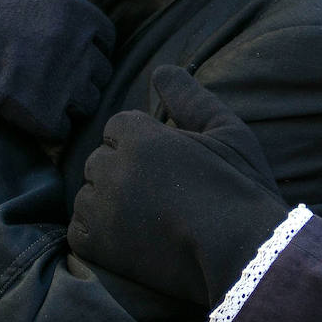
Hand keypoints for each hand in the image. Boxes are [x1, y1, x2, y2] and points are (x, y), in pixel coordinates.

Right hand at [0, 0, 114, 139]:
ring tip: (31, 94)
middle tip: (40, 78)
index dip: (82, 53)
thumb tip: (105, 43)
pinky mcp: (40, 111)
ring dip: (63, 106)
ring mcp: (60, 79)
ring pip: (86, 105)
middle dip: (74, 81)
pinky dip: (43, 128)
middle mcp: (76, 43)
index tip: (54, 55)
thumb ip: (73, 18)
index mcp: (79, 12)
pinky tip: (20, 111)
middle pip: (99, 77)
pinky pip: (60, 130)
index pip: (106, 44)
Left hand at [72, 65, 289, 308]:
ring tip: (148, 218)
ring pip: (87, 195)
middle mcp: (113, 169)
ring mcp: (102, 209)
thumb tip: (160, 69)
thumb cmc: (240, 188)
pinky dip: (98, 234)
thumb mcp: (226, 131)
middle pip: (99, 160)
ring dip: (109, 203)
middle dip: (123, 172)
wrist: (243, 253)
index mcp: (140, 137)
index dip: (142, 143)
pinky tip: (131, 238)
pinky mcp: (98, 245)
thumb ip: (188, 96)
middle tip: (160, 194)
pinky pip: (79, 231)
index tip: (167, 166)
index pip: (117, 127)